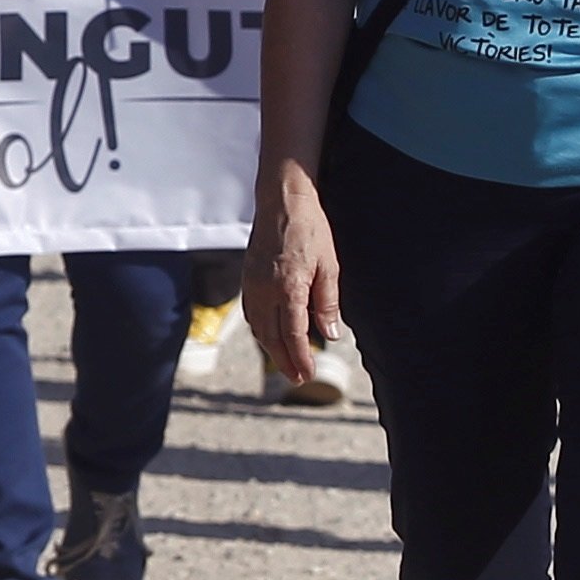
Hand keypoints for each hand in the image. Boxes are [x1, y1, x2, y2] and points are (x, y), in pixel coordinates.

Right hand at [245, 183, 341, 366]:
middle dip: (285, 361)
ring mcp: (253, 284)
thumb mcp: (329, 266)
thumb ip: (328, 302)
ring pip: (258, 327)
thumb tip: (331, 334)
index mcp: (289, 287)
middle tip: (298, 379)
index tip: (308, 375)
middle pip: (272, 337)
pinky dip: (260, 330)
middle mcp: (265, 289)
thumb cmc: (310, 230)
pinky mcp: (247, 277)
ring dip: (271, 349)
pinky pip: (251, 313)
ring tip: (286, 363)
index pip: (293, 334)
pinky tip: (269, 336)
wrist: (282, 201)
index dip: (301, 358)